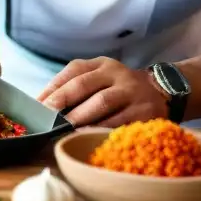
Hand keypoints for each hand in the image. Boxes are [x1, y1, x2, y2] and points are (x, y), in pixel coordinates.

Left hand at [37, 57, 168, 127]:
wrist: (163, 93)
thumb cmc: (120, 89)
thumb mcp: (101, 79)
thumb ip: (76, 87)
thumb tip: (44, 106)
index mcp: (102, 64)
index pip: (73, 71)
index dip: (53, 87)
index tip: (37, 104)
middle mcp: (116, 73)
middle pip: (84, 85)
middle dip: (62, 101)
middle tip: (46, 117)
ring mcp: (131, 92)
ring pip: (101, 102)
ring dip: (79, 117)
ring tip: (63, 128)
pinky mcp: (143, 112)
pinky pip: (118, 122)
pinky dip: (101, 129)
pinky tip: (87, 136)